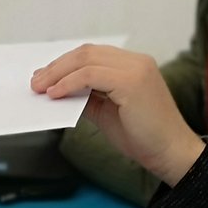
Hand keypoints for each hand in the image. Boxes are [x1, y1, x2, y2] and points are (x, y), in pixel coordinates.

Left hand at [31, 46, 203, 184]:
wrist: (171, 154)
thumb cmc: (143, 137)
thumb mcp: (107, 112)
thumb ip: (87, 97)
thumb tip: (58, 91)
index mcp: (134, 65)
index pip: (92, 55)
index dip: (65, 64)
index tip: (44, 77)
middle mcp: (137, 61)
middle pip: (86, 53)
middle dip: (56, 67)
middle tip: (36, 82)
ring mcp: (136, 69)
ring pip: (86, 60)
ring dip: (57, 73)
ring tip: (40, 88)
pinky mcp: (131, 81)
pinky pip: (89, 75)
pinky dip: (68, 83)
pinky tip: (55, 94)